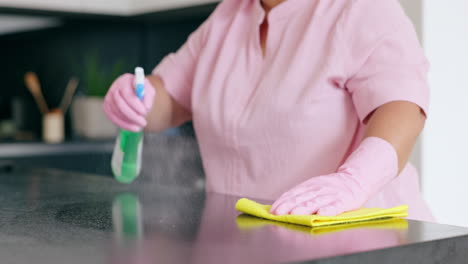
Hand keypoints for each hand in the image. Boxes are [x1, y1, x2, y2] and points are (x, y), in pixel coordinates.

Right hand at [103, 73, 155, 131]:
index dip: (136, 105)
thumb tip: (146, 107)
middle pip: (120, 104)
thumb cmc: (143, 91)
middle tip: (144, 123)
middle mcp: (114, 87)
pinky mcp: (106, 107)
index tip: (145, 112)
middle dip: (133, 116)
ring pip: (116, 112)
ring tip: (140, 126)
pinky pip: (112, 118)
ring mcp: (108, 97)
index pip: (127, 94)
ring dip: (129, 121)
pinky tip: (133, 127)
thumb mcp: (149, 91)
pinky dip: (123, 124)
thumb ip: (148, 97)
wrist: (134, 93)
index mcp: (125, 80)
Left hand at [270, 137, 398, 216]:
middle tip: (278, 213)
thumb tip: (278, 206)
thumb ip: (298, 196)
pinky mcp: (343, 201)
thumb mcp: (312, 188)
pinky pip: (335, 206)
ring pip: (315, 202)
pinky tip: (321, 213)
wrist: (355, 181)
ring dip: (303, 208)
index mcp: (309, 186)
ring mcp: (330, 194)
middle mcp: (318, 189)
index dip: (282, 202)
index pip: (292, 194)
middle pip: (301, 198)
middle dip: (288, 206)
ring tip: (294, 214)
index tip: (272, 211)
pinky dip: (328, 209)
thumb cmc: (329, 188)